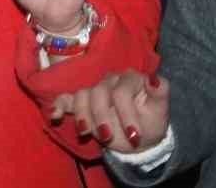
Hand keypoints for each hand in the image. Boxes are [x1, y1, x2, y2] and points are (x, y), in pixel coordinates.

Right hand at [52, 70, 169, 153]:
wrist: (139, 136)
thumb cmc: (150, 120)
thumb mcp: (160, 109)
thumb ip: (160, 91)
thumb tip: (153, 78)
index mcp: (131, 78)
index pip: (121, 91)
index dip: (126, 114)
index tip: (135, 137)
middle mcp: (111, 79)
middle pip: (98, 92)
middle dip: (102, 117)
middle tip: (109, 137)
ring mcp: (96, 90)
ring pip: (82, 96)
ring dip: (83, 115)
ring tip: (86, 132)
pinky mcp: (84, 103)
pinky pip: (67, 99)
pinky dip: (59, 105)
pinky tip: (55, 115)